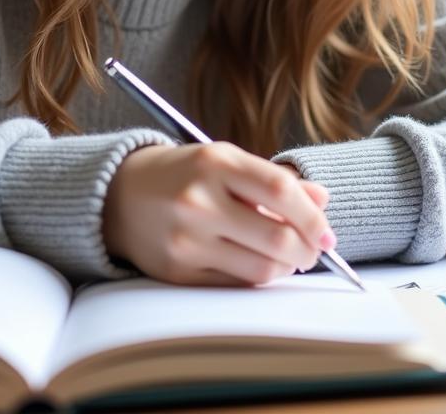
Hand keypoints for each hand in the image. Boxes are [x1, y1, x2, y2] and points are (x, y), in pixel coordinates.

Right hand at [102, 142, 334, 285]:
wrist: (119, 195)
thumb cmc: (183, 174)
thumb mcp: (225, 161)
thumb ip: (273, 180)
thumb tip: (323, 200)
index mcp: (214, 161)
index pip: (280, 191)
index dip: (313, 216)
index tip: (327, 231)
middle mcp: (199, 199)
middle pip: (277, 236)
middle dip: (307, 250)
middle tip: (313, 250)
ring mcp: (186, 238)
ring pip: (261, 269)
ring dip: (285, 267)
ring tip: (286, 256)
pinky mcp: (177, 270)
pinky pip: (235, 284)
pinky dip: (256, 277)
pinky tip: (256, 263)